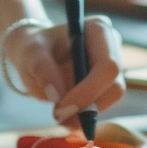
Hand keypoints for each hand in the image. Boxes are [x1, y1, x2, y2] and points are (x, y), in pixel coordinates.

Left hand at [3, 16, 124, 126]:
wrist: (34, 53)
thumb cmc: (34, 47)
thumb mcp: (31, 53)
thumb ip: (43, 70)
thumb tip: (58, 96)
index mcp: (98, 31)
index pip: (108, 66)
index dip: (89, 91)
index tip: (60, 107)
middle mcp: (112, 48)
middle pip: (115, 86)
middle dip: (87, 106)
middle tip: (58, 116)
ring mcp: (112, 68)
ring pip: (110, 100)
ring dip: (85, 114)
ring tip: (58, 115)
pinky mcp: (106, 85)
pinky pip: (102, 105)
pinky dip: (84, 115)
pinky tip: (65, 114)